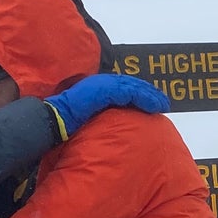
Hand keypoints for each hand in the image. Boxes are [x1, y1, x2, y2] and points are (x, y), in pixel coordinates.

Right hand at [47, 72, 170, 139]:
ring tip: (163, 104)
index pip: (123, 88)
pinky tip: (153, 106)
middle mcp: (100, 84)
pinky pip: (127, 93)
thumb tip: (111, 133)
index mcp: (97, 89)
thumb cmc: (66, 125)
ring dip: (149, 96)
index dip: (139, 93)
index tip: (153, 103)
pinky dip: (142, 97)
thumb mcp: (88, 121)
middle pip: (131, 85)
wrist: (53, 121)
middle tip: (164, 103)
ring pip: (132, 87)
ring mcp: (101, 85)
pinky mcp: (102, 90)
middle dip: (148, 93)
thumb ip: (101, 120)